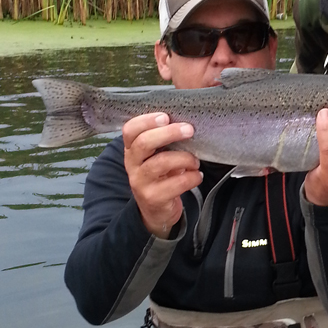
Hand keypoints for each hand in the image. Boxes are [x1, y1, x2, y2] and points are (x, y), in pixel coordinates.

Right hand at [122, 113, 202, 237]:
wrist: (156, 211)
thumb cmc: (161, 176)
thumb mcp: (157, 157)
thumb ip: (164, 142)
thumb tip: (187, 123)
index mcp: (132, 150)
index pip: (130, 130)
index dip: (146, 121)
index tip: (166, 117)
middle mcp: (132, 165)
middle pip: (144, 143)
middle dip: (169, 133)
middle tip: (189, 130)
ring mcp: (141, 182)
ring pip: (161, 163)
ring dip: (184, 158)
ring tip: (195, 161)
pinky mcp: (154, 198)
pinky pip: (176, 184)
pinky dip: (192, 177)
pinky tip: (197, 176)